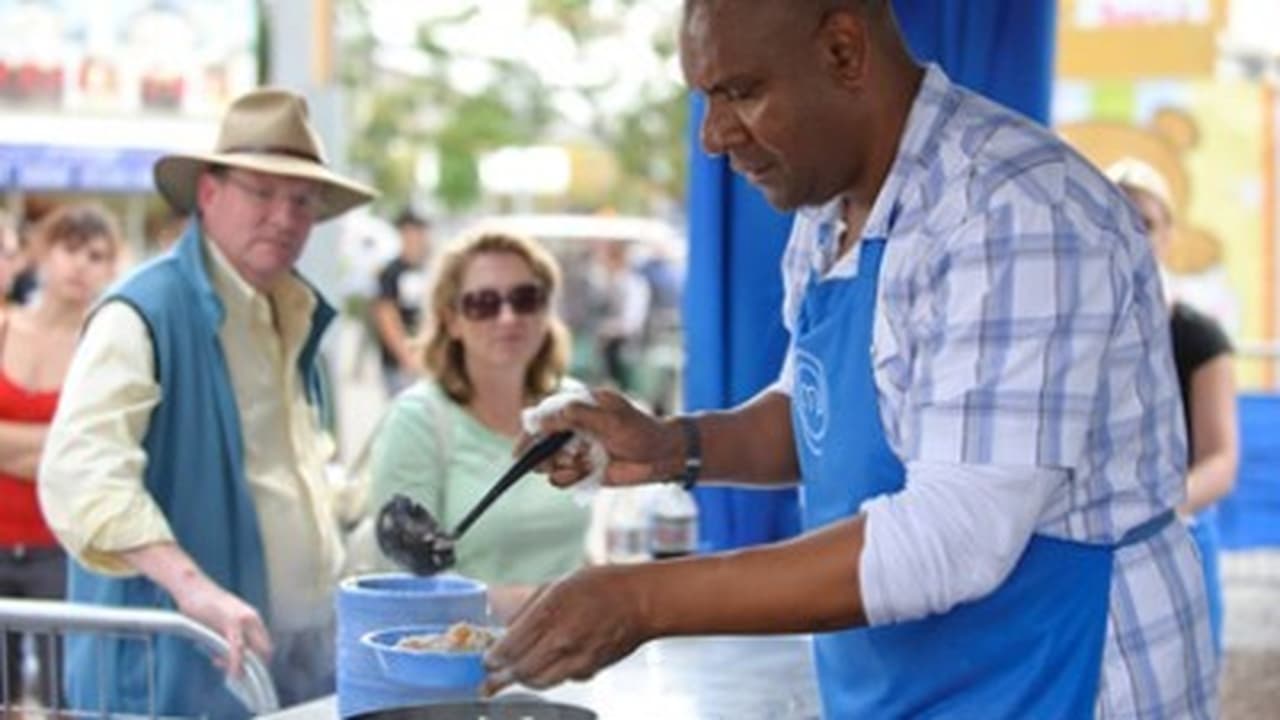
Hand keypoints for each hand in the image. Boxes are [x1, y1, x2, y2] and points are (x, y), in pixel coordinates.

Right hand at [174, 575, 272, 677]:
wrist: (191, 586)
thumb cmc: (203, 604)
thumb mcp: (221, 623)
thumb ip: (228, 637)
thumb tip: (229, 657)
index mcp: (252, 618)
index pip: (265, 644)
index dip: (258, 661)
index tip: (246, 670)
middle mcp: (252, 618)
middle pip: (265, 650)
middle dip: (254, 667)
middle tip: (236, 673)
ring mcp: (243, 619)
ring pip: (254, 652)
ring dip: (242, 667)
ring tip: (226, 668)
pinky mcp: (231, 622)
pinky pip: (238, 648)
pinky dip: (237, 663)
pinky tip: (232, 672)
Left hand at [481, 566, 650, 694]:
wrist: (642, 600)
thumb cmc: (604, 586)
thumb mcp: (557, 584)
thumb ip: (529, 608)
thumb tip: (508, 627)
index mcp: (550, 613)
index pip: (510, 647)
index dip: (493, 658)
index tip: (487, 660)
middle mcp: (562, 640)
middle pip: (520, 672)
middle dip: (501, 678)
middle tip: (489, 679)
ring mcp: (577, 658)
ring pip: (539, 682)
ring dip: (523, 680)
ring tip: (513, 676)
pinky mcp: (590, 669)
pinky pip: (562, 679)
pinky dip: (551, 676)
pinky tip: (549, 665)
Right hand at [519, 388, 679, 487]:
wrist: (660, 457)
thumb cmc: (640, 431)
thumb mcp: (610, 419)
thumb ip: (577, 416)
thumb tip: (544, 418)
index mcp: (577, 407)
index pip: (543, 416)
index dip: (530, 432)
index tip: (522, 448)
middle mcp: (572, 429)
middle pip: (539, 443)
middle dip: (542, 454)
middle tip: (556, 460)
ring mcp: (575, 450)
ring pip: (547, 464)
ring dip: (559, 467)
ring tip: (580, 464)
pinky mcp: (580, 471)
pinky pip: (561, 479)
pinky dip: (569, 479)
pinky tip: (587, 473)